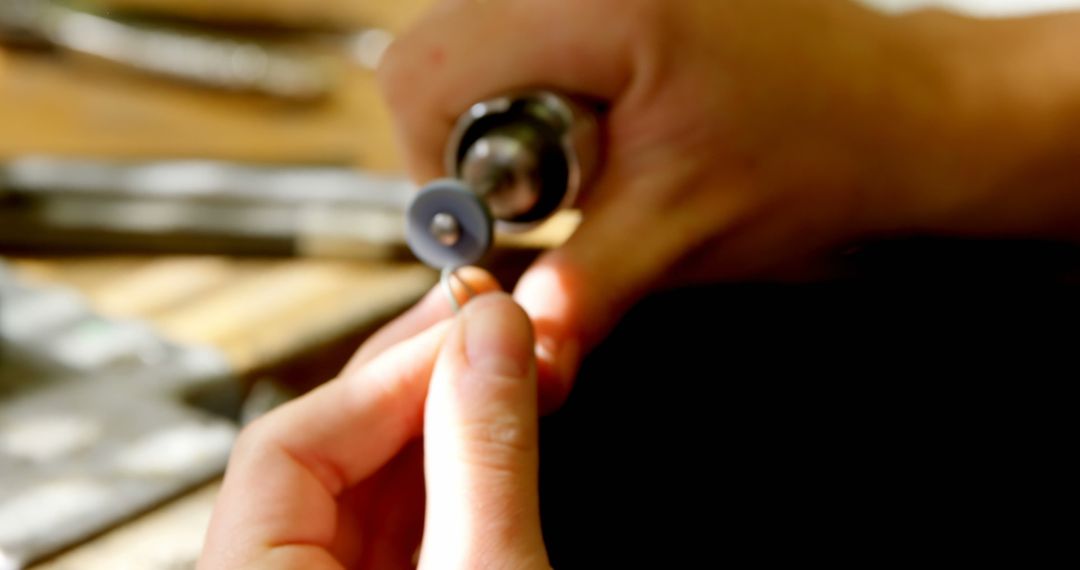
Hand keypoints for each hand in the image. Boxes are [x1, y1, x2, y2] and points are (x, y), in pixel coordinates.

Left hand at [199, 272, 550, 569]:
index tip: (469, 328)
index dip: (386, 374)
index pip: (286, 445)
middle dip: (417, 387)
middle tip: (484, 325)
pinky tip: (493, 441)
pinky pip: (400, 538)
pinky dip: (452, 486)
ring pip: (367, 498)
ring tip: (502, 374)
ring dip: (442, 431)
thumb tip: (489, 335)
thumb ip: (482, 457)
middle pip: (325, 463)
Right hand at [377, 0, 963, 407]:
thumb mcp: (683, 233)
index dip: (433, 162)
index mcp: (595, 12)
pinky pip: (522, 37)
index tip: (484, 219)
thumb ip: (580, 294)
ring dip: (501, 120)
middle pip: (435, 52)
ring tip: (589, 161)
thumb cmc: (820, 151)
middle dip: (462, 142)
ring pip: (473, 43)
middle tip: (545, 195)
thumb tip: (515, 350)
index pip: (424, 73)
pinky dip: (534, 96)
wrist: (901, 112)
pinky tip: (602, 132)